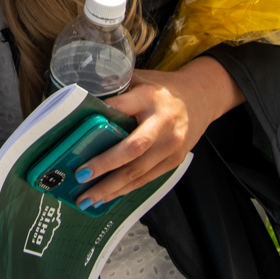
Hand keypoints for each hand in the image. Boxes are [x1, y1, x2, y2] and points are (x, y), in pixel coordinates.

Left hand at [76, 57, 242, 206]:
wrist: (200, 98)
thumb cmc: (160, 90)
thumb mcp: (138, 80)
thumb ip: (115, 92)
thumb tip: (80, 106)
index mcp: (149, 97)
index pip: (120, 107)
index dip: (100, 119)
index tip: (78, 135)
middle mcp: (162, 122)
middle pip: (133, 148)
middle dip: (105, 164)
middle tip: (81, 176)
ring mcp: (171, 145)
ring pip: (139, 170)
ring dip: (112, 187)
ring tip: (88, 198)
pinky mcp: (175, 160)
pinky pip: (147, 179)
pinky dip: (126, 189)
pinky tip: (107, 196)